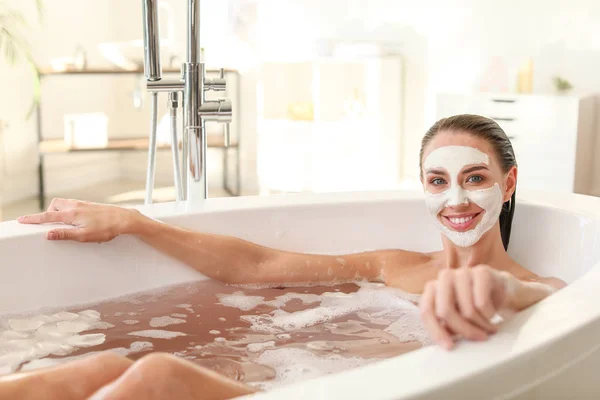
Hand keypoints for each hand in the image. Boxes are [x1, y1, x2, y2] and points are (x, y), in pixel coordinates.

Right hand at [17, 198, 141, 242]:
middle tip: (49, 223)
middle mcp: (76, 206)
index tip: (22, 220)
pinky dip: (69, 210)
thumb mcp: (84, 236)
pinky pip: (74, 205)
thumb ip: (65, 234)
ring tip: (63, 223)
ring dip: (59, 211)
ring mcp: (84, 204)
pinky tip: (77, 219)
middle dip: (48, 212)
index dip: (33, 219)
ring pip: (65, 203)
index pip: (47, 216)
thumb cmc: (106, 228)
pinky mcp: (91, 205)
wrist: (124, 219)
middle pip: (55, 205)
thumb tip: (48, 234)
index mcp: (71, 214)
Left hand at [419, 265, 516, 349]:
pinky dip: (489, 315)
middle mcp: (444, 277)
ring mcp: (462, 272)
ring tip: (488, 328)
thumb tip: (444, 343)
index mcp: (433, 288)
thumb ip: (447, 327)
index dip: (436, 331)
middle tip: (478, 338)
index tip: (449, 347)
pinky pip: (482, 303)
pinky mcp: (481, 272)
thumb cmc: (475, 305)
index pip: (426, 311)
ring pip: (466, 310)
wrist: (501, 290)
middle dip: (463, 330)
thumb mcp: (457, 318)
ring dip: (481, 325)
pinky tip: (492, 314)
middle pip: (445, 311)